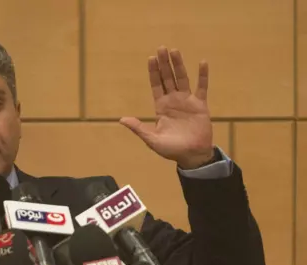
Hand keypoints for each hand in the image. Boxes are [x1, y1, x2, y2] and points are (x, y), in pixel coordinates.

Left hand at [120, 47, 213, 169]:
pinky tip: (202, 62)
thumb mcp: (151, 139)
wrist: (191, 155)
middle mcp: (173, 101)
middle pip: (167, 78)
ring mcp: (187, 101)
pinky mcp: (200, 105)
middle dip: (164, 64)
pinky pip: (202, 87)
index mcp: (161, 107)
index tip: (151, 59)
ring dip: (179, 65)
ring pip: (182, 79)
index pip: (156, 85)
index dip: (153, 73)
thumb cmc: (171, 149)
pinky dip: (202, 75)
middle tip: (161, 48)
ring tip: (174, 51)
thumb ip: (138, 128)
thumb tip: (122, 120)